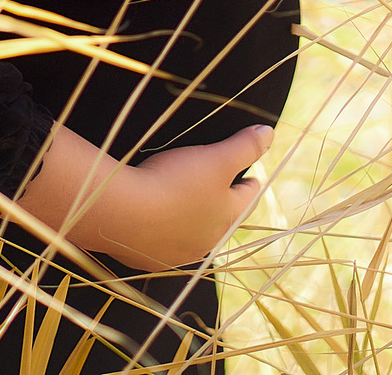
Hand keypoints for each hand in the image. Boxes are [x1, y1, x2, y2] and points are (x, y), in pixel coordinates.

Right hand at [22, 123, 273, 270]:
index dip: (248, 181)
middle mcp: (207, 242)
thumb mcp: (216, 158)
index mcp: (227, 218)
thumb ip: (245, 147)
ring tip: (183, 203)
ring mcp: (177, 254)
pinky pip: (161, 243)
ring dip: (191, 220)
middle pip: (221, 219)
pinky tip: (154, 221)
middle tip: (216, 187)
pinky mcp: (149, 259)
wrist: (122, 214)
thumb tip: (269, 133)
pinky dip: (162, 231)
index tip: (249, 175)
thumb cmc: (175, 182)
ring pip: (191, 234)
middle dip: (221, 203)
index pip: (246, 197)